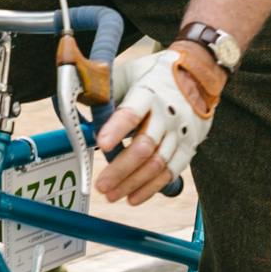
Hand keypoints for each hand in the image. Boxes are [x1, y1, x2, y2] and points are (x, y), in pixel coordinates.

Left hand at [94, 45, 217, 206]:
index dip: (117, 128)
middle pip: (145, 146)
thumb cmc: (152, 76)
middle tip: (100, 185)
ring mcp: (181, 132)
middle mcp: (168, 114)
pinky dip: (152, 188)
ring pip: (157, 164)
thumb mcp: (128, 73)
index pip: (133, 112)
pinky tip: (134, 198)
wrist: (198, 73)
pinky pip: (172, 172)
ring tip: (111, 195)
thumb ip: (103, 90)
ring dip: (132, 183)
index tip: (101, 143)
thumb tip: (73, 103)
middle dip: (121, 168)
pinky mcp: (190, 146)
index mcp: (149, 92)